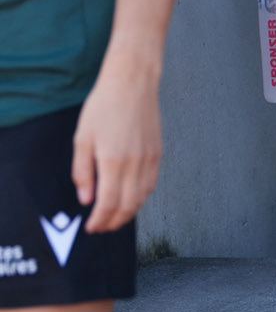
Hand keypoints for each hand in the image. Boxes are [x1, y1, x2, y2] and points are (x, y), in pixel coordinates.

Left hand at [72, 59, 162, 232]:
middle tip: (101, 227)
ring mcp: (149, 160)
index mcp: (113, 161)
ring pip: (142, 199)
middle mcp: (135, 165)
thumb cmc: (104, 106)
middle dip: (114, 222)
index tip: (91, 227)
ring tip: (114, 217)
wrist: (132, 83)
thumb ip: (83, 171)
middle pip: (128, 207)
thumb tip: (86, 198)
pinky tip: (130, 198)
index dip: (100, 220)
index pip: (108, 204)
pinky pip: (151, 184)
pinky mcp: (157, 154)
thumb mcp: (83, 138)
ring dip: (128, 213)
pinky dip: (140, 198)